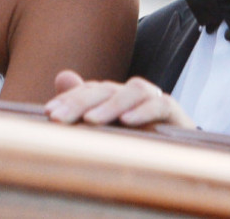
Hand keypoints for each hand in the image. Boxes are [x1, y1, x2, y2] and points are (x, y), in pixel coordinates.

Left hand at [45, 69, 194, 128]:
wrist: (180, 153)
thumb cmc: (139, 139)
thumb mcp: (109, 128)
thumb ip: (86, 104)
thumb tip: (62, 76)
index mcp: (114, 96)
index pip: (88, 90)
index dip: (68, 99)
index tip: (48, 113)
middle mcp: (131, 93)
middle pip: (104, 89)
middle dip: (79, 102)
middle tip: (59, 119)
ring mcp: (153, 99)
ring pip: (131, 91)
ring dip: (110, 105)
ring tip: (91, 121)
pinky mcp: (174, 112)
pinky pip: (159, 105)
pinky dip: (143, 111)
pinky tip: (127, 122)